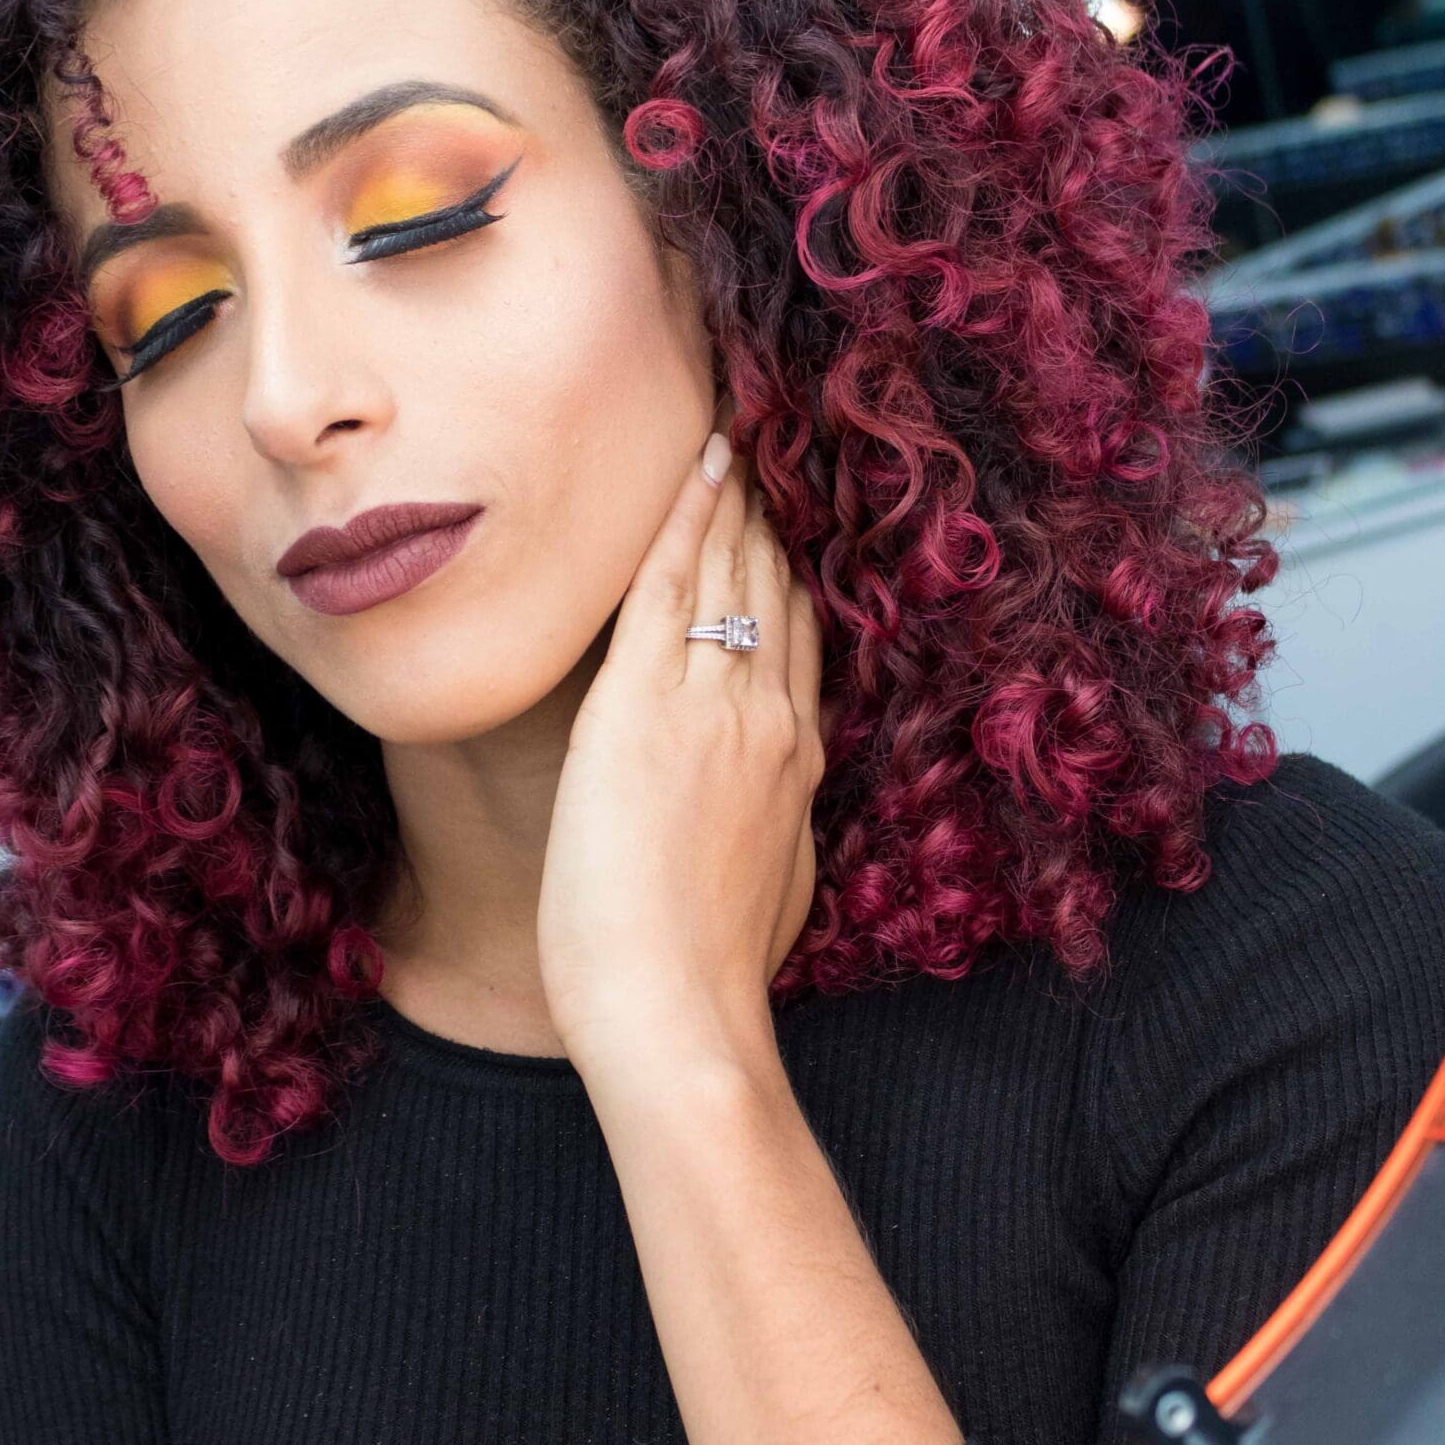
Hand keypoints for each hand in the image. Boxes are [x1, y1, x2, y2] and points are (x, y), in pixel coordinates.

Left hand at [536, 426, 826, 1080]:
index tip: (792, 519)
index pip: (800, 637)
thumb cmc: (708, 976)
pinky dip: (685, 520)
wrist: (679, 1011)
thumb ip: (770, 828)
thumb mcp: (770, 888)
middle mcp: (768, 719)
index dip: (796, 570)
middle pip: (777, 589)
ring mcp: (713, 707)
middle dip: (770, 514)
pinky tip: (696, 469)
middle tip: (767, 444)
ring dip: (732, 499)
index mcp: (796, 762)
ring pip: (733, 573)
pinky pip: (670, 587)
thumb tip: (767, 814)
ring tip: (732, 432)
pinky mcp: (644, 707)